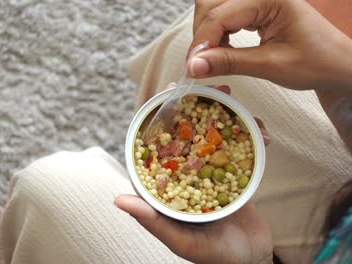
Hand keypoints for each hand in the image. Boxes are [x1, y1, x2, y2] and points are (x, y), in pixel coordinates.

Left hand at [116, 84, 272, 263]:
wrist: (252, 261)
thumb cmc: (215, 257)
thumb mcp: (183, 241)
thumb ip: (154, 221)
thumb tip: (119, 199)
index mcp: (165, 190)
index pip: (154, 150)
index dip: (156, 121)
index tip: (165, 94)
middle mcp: (184, 178)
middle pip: (184, 137)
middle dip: (192, 109)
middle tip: (201, 84)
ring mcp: (208, 175)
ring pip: (211, 138)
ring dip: (221, 116)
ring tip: (233, 95)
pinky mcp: (231, 176)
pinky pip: (237, 151)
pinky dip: (247, 137)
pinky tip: (258, 125)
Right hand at [186, 0, 351, 91]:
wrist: (335, 65)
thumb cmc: (315, 63)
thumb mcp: (271, 65)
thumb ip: (229, 62)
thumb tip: (193, 66)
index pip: (220, 14)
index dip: (201, 43)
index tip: (191, 68)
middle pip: (210, 5)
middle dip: (201, 36)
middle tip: (200, 65)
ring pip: (213, 7)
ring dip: (206, 34)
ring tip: (212, 58)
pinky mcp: (255, 6)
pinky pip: (223, 13)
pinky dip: (216, 33)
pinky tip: (221, 49)